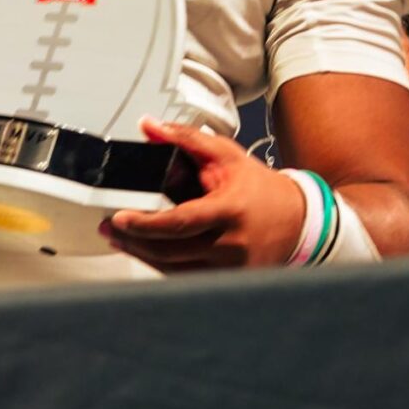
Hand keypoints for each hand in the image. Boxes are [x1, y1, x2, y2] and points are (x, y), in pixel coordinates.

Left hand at [101, 118, 307, 271]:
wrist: (299, 221)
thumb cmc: (261, 190)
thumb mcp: (226, 155)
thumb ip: (186, 138)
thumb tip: (150, 126)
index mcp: (229, 211)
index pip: (179, 223)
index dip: (145, 224)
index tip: (119, 218)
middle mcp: (230, 245)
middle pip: (170, 251)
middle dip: (134, 241)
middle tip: (110, 228)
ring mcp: (230, 269)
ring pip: (174, 270)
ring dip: (142, 256)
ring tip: (121, 239)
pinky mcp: (228, 282)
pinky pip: (187, 278)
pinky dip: (163, 267)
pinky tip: (147, 252)